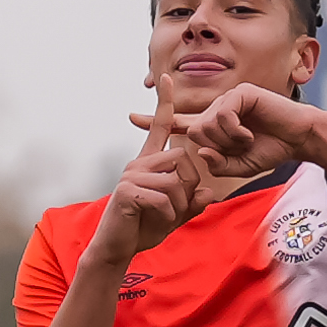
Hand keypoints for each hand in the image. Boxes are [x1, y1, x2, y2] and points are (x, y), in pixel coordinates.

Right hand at [86, 95, 207, 265]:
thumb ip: (193, 204)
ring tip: (167, 217)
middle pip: (181, 159)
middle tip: (179, 208)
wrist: (117, 248)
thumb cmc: (143, 229)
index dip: (165, 103)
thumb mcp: (175, 215)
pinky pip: (162, 198)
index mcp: (149, 162)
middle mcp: (138, 163)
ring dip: (179, 204)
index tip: (166, 77)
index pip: (159, 127)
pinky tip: (161, 221)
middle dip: (189, 186)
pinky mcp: (126, 191)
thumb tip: (209, 192)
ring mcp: (130, 175)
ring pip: (174, 180)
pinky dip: (169, 214)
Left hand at [136, 82, 319, 182]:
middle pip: (194, 131)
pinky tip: (249, 133)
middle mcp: (217, 108)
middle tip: (238, 147)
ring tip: (247, 141)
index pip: (180, 123)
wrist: (299, 139)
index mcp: (214, 125)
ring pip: (206, 124)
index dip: (157, 122)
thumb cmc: (272, 151)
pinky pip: (223, 115)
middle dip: (214, 146)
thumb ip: (218, 164)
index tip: (132, 119)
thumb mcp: (240, 166)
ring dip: (227, 141)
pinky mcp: (239, 92)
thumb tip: (202, 154)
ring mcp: (228, 98)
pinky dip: (235, 131)